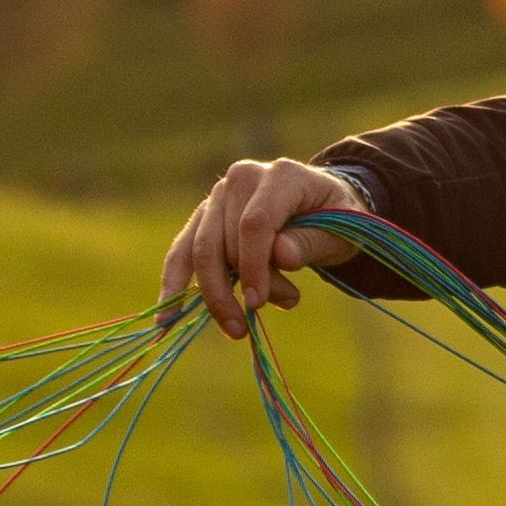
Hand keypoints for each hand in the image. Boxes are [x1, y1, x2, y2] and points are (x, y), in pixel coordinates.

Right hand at [160, 158, 365, 338]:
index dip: (254, 266)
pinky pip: (182, 251)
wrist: (320, 204)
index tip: (257, 303)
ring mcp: (218, 197)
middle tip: (254, 324)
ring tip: (236, 329)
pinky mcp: (204, 217)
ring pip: (201, 250)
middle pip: (225, 240)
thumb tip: (280, 256)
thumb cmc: (335, 219)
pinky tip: (164, 319)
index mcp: (280, 175)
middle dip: (237, 287)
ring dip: (213, 295)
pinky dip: (174, 284)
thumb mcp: (340, 231)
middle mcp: (241, 179)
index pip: (256, 223)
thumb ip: (311, 242)